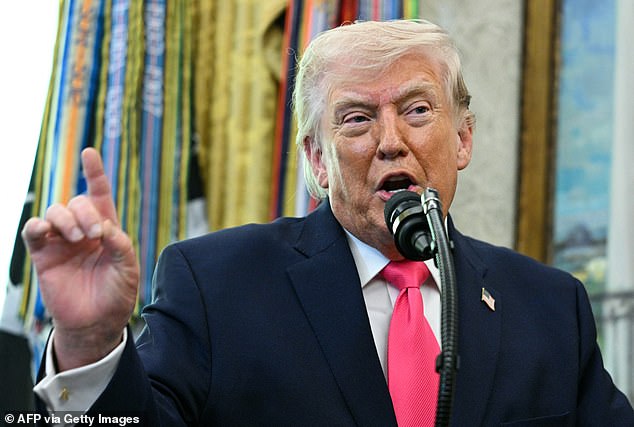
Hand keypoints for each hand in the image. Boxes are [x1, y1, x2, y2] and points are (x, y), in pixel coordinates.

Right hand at [22, 148, 138, 370]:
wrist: (96, 323)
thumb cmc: (116, 294)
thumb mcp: (128, 268)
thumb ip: (120, 244)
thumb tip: (103, 226)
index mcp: (106, 230)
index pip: (99, 195)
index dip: (94, 173)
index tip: (89, 153)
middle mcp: (83, 231)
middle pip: (77, 202)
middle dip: (86, 211)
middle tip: (94, 234)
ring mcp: (62, 242)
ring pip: (54, 212)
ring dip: (65, 219)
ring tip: (77, 238)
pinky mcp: (43, 255)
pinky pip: (33, 232)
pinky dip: (36, 226)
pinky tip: (44, 231)